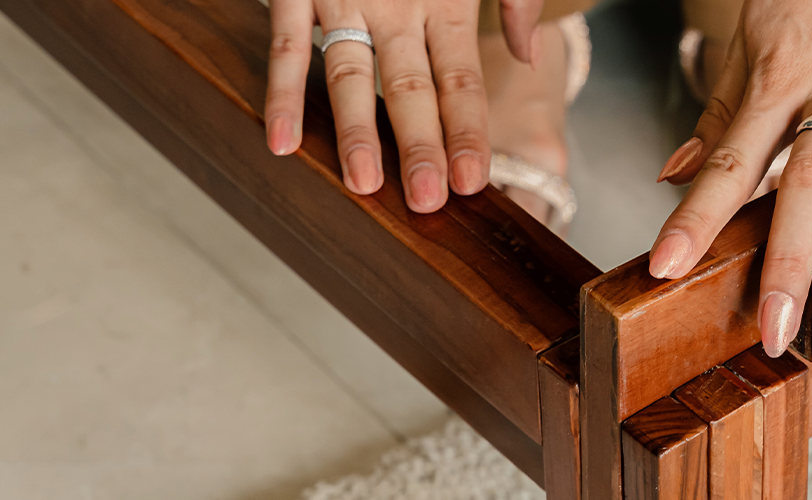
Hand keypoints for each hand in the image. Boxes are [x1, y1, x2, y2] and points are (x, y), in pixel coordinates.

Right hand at [264, 0, 544, 212]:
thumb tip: (528, 56)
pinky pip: (286, 42)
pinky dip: (281, 90)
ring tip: (363, 185)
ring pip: (350, 74)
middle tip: (426, 200)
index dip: (467, 132)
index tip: (471, 182)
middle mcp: (398, 5)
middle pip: (410, 87)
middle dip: (419, 145)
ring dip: (355, 130)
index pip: (462, 81)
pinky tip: (281, 141)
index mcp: (448, 1)